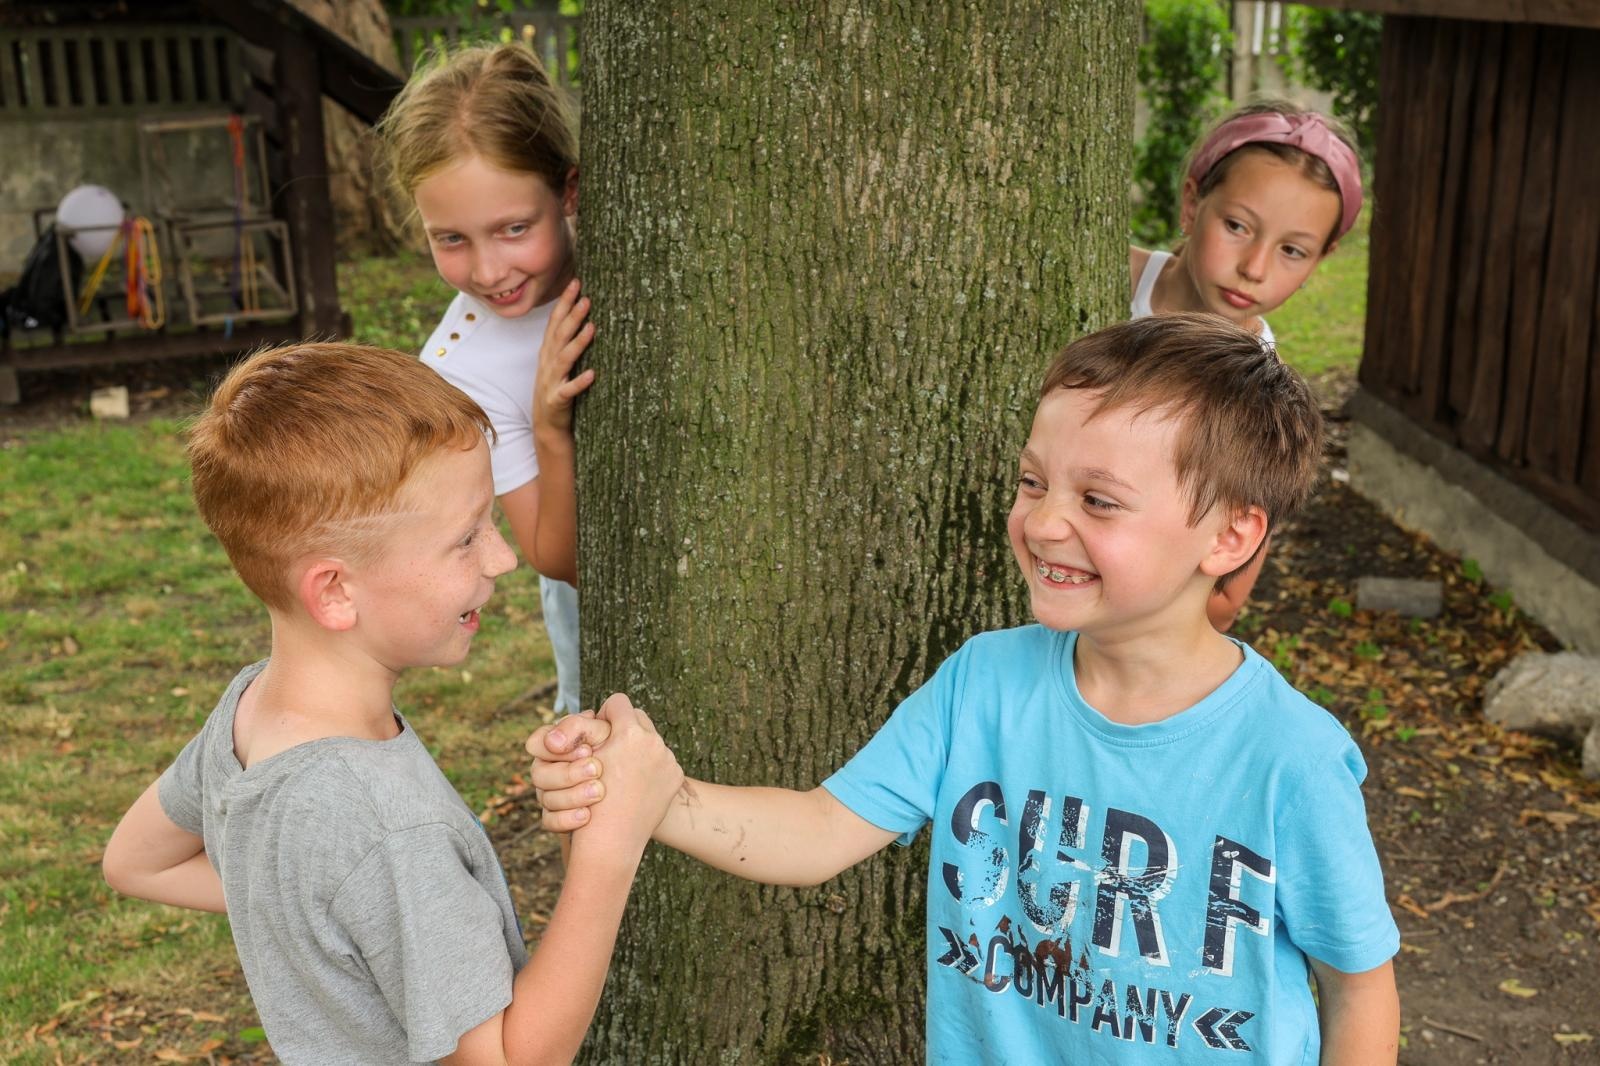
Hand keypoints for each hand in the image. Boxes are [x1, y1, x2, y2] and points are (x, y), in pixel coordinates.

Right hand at [527, 710, 612, 832]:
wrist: (635, 794)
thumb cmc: (622, 753)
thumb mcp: (606, 734)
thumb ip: (579, 726)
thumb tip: (553, 741)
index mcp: (557, 744)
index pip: (536, 743)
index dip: (559, 747)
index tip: (588, 750)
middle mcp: (549, 768)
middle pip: (539, 773)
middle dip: (569, 773)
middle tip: (597, 769)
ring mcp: (551, 794)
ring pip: (545, 798)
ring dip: (573, 795)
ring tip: (600, 791)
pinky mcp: (558, 818)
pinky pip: (550, 821)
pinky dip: (567, 818)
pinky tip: (587, 815)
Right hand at [533, 278, 595, 436]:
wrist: (547, 424)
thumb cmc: (557, 389)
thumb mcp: (559, 363)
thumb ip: (566, 342)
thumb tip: (583, 317)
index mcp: (548, 352)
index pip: (555, 322)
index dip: (564, 303)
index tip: (576, 283)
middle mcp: (548, 363)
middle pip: (560, 335)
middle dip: (572, 316)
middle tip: (587, 298)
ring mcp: (551, 381)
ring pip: (564, 358)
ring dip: (578, 343)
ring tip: (592, 328)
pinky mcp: (557, 400)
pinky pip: (569, 390)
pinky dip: (580, 382)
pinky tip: (592, 374)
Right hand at [572, 694, 681, 859]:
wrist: (612, 841)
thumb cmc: (588, 799)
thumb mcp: (583, 757)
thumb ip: (592, 727)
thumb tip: (607, 709)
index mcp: (629, 733)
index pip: (618, 702)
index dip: (606, 713)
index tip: (600, 728)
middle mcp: (654, 742)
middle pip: (639, 718)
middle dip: (625, 729)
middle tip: (611, 748)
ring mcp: (668, 760)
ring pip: (651, 741)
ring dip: (639, 749)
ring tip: (622, 770)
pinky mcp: (676, 777)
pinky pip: (662, 761)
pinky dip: (651, 768)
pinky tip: (636, 785)